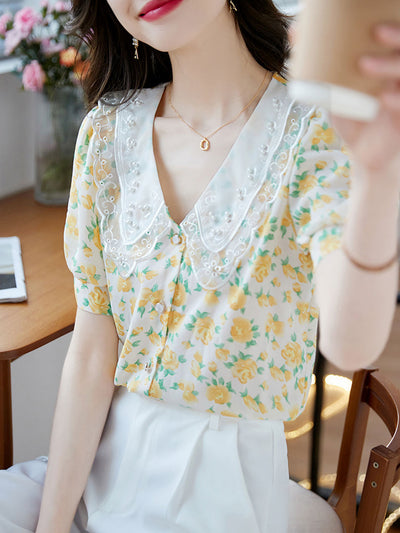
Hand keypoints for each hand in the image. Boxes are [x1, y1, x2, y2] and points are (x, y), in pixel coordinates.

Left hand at [329, 23, 399, 185]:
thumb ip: (319, 66)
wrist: (365, 155)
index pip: (398, 41)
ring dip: (389, 66)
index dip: (394, 29)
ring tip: (365, 65)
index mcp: (390, 64)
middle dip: (396, 37)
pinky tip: (385, 96)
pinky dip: (397, 99)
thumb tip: (294, 32)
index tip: (374, 21)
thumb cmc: (354, 118)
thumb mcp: (333, 92)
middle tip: (375, 32)